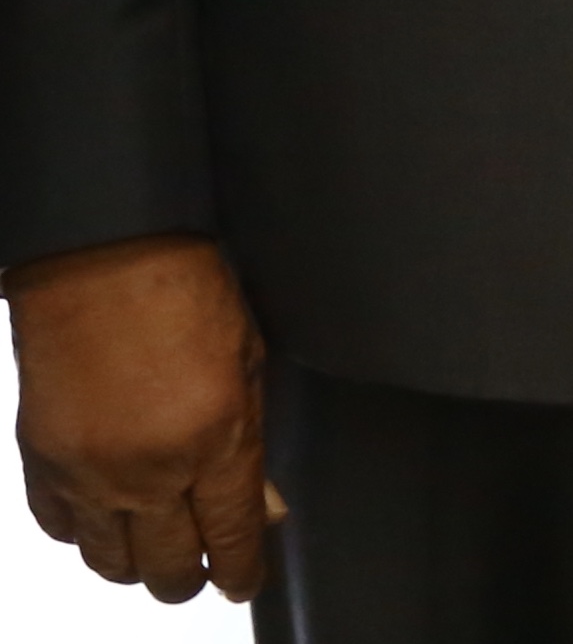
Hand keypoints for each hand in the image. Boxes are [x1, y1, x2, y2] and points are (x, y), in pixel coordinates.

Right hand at [7, 234, 275, 604]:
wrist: (102, 259)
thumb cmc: (185, 291)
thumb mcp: (250, 365)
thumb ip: (254, 444)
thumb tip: (262, 505)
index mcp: (214, 444)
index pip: (231, 537)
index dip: (241, 570)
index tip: (244, 581)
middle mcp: (148, 471)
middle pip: (168, 566)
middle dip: (190, 578)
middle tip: (202, 569)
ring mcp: (89, 472)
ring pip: (109, 561)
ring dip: (137, 564)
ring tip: (156, 551)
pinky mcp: (41, 461)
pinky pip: (60, 528)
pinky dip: (84, 534)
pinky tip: (105, 520)